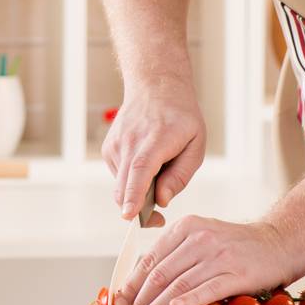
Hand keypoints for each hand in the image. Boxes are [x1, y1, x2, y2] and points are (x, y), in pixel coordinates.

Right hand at [101, 78, 204, 220]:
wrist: (154, 87)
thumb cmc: (180, 118)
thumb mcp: (196, 145)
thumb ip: (180, 175)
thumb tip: (162, 201)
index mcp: (156, 139)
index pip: (141, 169)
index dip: (134, 194)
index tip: (128, 215)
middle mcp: (131, 141)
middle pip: (125, 185)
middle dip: (137, 209)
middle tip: (156, 218)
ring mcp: (116, 144)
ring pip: (121, 186)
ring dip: (136, 191)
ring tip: (157, 170)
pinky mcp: (108, 148)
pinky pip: (118, 177)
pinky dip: (131, 179)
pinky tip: (145, 161)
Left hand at [115, 216, 293, 304]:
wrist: (277, 242)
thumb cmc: (235, 245)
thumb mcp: (201, 237)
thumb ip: (175, 253)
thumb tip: (141, 281)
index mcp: (186, 227)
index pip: (151, 257)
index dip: (132, 282)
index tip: (119, 300)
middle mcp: (200, 238)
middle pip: (161, 273)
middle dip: (140, 299)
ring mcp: (219, 255)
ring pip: (179, 284)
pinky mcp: (237, 272)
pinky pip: (208, 288)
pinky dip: (189, 300)